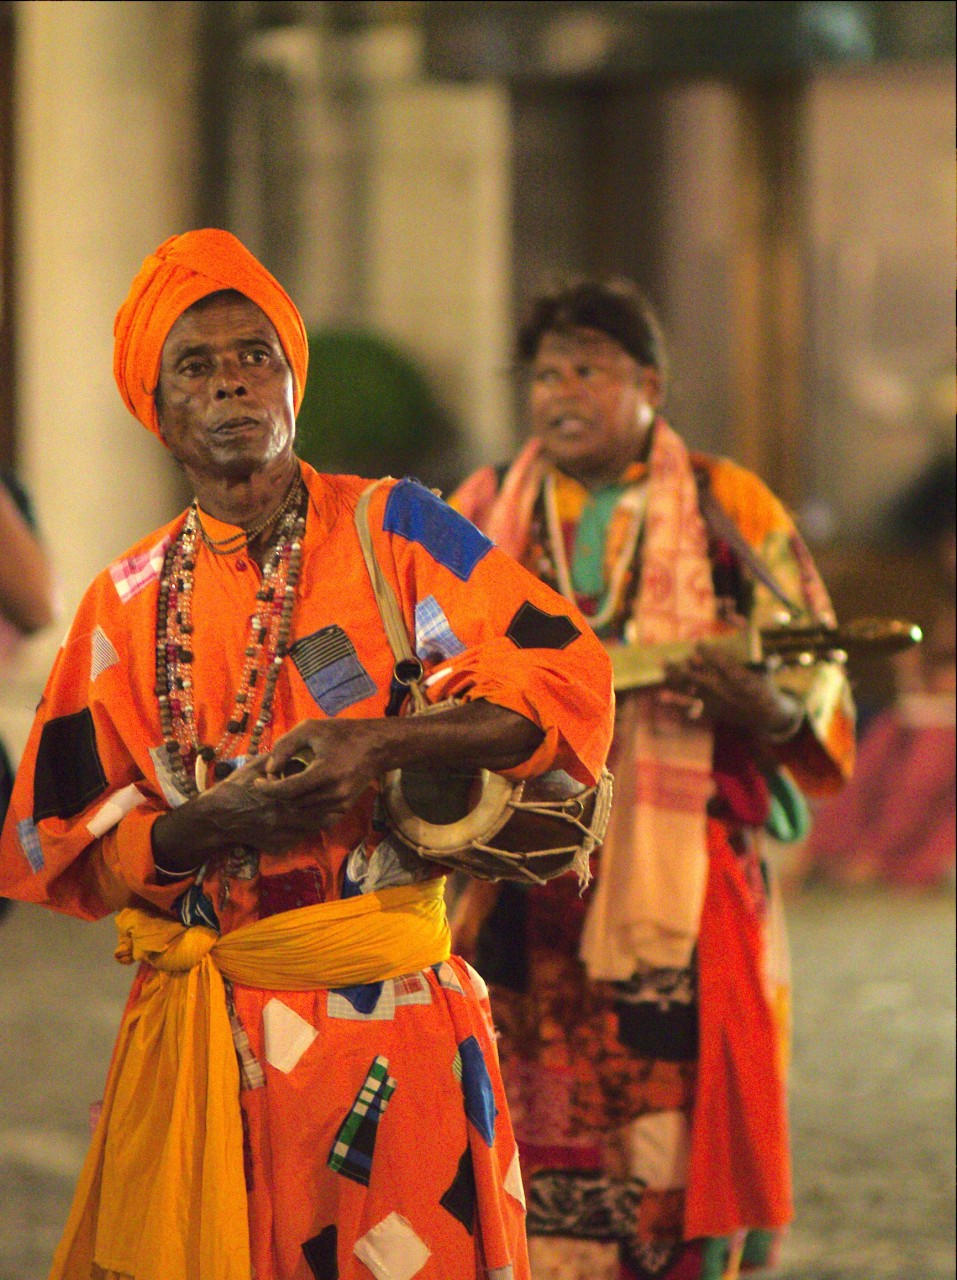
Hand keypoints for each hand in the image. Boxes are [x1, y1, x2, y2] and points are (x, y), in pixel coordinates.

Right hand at [151, 733, 375, 876]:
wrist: (216, 818)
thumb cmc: (234, 788)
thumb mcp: (255, 766)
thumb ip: (276, 760)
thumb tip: (297, 751)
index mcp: (279, 793)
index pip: (311, 789)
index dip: (326, 781)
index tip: (335, 772)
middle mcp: (283, 816)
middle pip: (320, 810)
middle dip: (333, 800)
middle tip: (344, 789)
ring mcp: (281, 834)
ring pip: (315, 826)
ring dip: (326, 815)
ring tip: (334, 802)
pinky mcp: (277, 846)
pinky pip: (301, 838)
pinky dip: (310, 829)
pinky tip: (314, 819)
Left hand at [255, 717, 386, 829]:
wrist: (376, 747)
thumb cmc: (341, 733)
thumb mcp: (310, 729)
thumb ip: (285, 746)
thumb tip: (269, 769)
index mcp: (325, 772)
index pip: (287, 790)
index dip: (267, 788)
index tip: (256, 782)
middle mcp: (334, 793)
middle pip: (292, 804)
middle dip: (276, 794)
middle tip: (271, 780)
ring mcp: (340, 804)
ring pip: (302, 813)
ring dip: (289, 802)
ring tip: (284, 786)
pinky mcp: (344, 809)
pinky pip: (315, 817)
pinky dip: (303, 809)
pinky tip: (300, 796)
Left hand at [663, 642, 802, 737]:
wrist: (763, 716)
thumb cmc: (764, 688)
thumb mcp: (766, 673)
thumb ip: (766, 663)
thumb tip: (774, 656)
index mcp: (736, 677)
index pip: (718, 662)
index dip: (706, 652)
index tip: (696, 643)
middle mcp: (722, 689)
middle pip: (696, 675)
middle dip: (680, 666)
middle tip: (666, 657)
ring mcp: (715, 700)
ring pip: (690, 688)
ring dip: (673, 678)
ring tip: (661, 668)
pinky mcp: (712, 710)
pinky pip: (691, 706)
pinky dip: (676, 702)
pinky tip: (661, 696)